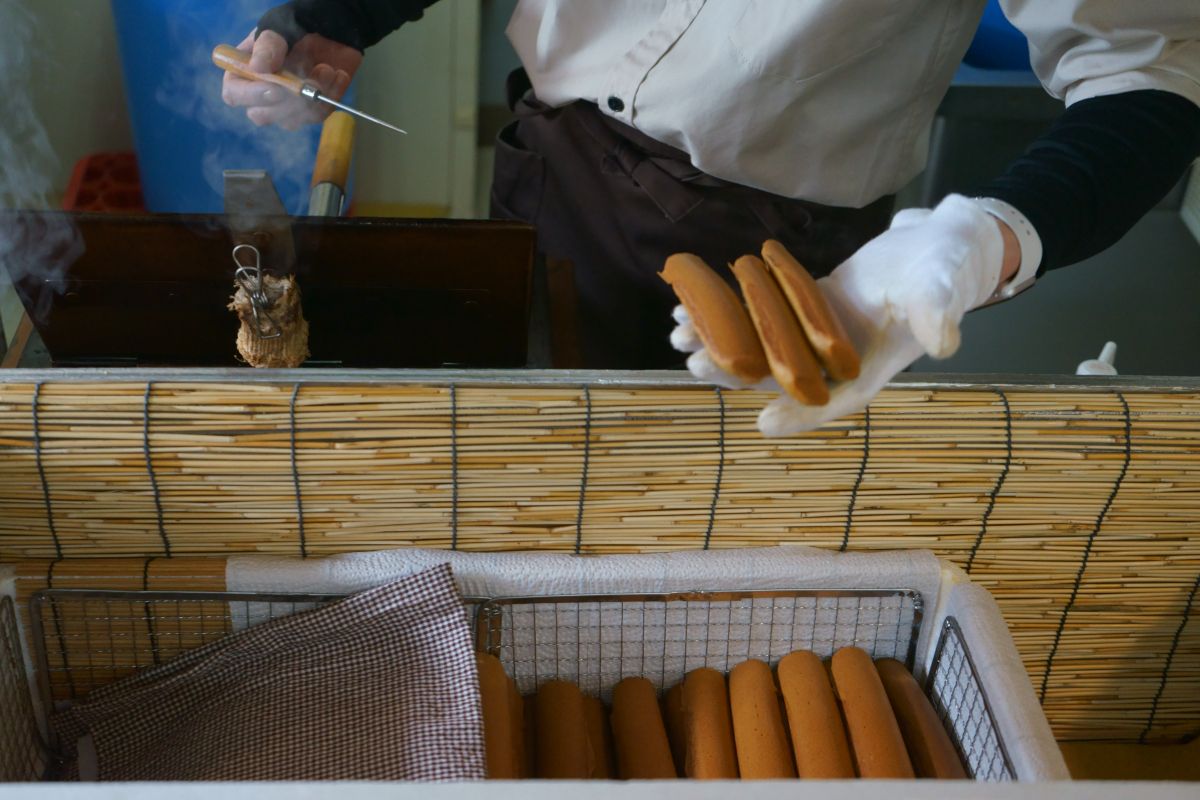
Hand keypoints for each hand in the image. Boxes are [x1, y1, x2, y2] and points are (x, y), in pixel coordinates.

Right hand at [221, 29, 361, 130]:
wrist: (332, 31)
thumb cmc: (297, 25)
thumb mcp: (280, 26)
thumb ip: (269, 45)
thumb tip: (257, 67)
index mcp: (244, 71)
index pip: (234, 94)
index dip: (251, 96)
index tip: (274, 88)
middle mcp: (260, 94)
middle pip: (261, 115)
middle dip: (286, 101)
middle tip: (307, 80)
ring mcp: (285, 107)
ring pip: (291, 121)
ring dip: (311, 95)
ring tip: (327, 68)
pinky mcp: (310, 112)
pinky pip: (317, 115)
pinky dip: (331, 96)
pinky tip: (338, 75)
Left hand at [671, 194, 1008, 435]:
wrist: (943, 244)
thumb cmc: (947, 269)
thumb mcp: (944, 289)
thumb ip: (939, 315)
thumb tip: (945, 342)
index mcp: (869, 369)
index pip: (834, 402)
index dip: (801, 414)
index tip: (765, 421)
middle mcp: (836, 361)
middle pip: (781, 377)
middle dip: (738, 372)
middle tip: (698, 366)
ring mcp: (816, 336)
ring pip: (762, 348)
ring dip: (721, 344)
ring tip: (679, 337)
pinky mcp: (803, 308)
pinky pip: (760, 315)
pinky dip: (729, 311)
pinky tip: (691, 303)